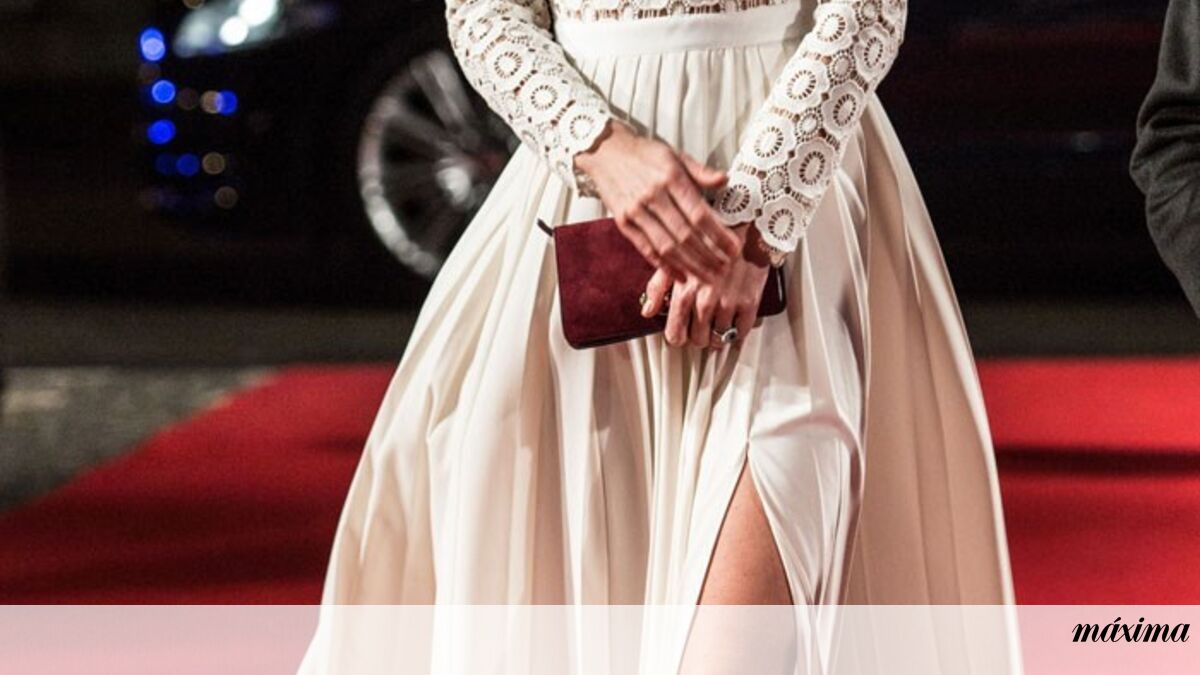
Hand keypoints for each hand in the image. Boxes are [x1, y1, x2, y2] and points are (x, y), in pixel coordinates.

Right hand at [575, 119, 741, 283]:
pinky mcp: (623, 222)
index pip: (699, 214)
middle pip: (685, 235)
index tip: (734, 249)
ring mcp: (636, 211)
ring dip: (690, 265)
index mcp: (671, 177)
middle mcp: (653, 196)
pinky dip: (664, 265)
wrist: (605, 151)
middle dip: (708, 256)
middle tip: (725, 269)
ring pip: (667, 246)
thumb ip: (700, 170)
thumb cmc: (644, 154)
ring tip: (708, 276)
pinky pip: (646, 249)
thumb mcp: (675, 155)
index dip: (718, 235)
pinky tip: (681, 275)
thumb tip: (725, 180)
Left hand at [641, 224, 771, 347]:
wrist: (744, 222)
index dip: (677, 337)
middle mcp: (705, 301)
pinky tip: (733, 322)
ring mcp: (728, 303)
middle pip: (698, 340)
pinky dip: (736, 332)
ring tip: (717, 323)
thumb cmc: (708, 238)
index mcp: (684, 292)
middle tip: (701, 327)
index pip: (675, 334)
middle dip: (697, 335)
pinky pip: (741, 332)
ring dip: (717, 335)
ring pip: (719, 339)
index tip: (681, 333)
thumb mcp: (674, 258)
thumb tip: (647, 310)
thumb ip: (658, 287)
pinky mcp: (750, 302)